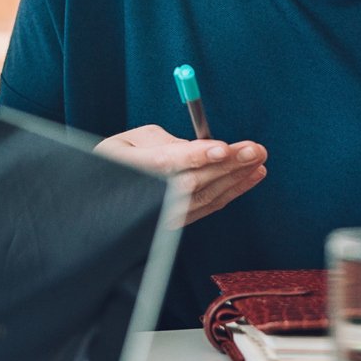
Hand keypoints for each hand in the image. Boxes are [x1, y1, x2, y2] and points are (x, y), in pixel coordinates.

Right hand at [96, 124, 266, 223]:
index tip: (224, 147)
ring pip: (206, 197)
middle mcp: (146, 197)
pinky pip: (208, 206)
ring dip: (237, 178)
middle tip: (254, 149)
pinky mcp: (176, 221)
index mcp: (130, 168)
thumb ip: (168, 143)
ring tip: (258, 158)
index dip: (197, 156)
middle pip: (192, 182)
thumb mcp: (134, 139)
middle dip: (227, 165)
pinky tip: (249, 176)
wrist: (102, 198)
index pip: (167, 164)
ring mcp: (162, 214)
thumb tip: (204, 148)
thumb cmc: (117, 158)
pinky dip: (232, 191)